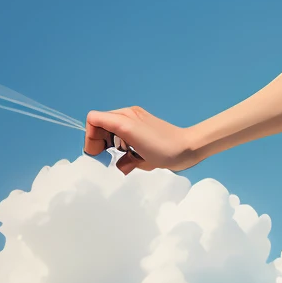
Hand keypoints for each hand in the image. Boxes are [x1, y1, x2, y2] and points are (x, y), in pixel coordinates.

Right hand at [83, 105, 198, 173]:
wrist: (190, 147)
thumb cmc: (165, 149)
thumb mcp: (138, 154)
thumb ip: (119, 155)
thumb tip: (117, 167)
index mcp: (124, 118)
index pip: (93, 120)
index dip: (91, 138)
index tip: (99, 154)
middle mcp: (128, 116)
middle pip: (100, 125)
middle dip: (100, 142)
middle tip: (108, 157)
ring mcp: (136, 119)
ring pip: (111, 129)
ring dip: (112, 144)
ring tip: (124, 156)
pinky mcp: (144, 126)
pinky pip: (123, 133)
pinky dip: (123, 144)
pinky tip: (133, 155)